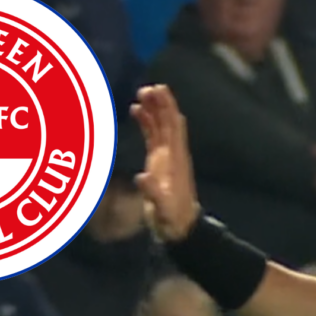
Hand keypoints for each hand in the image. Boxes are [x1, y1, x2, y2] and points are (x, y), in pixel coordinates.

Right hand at [132, 85, 200, 241]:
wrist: (179, 228)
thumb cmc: (173, 219)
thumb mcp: (163, 208)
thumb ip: (153, 193)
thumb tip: (141, 177)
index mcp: (176, 159)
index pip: (174, 127)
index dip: (168, 108)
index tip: (159, 90)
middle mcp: (173, 153)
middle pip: (168, 121)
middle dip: (160, 103)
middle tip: (147, 87)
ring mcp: (166, 156)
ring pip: (161, 126)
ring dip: (153, 109)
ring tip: (141, 93)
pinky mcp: (159, 161)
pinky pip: (153, 136)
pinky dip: (146, 122)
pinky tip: (137, 110)